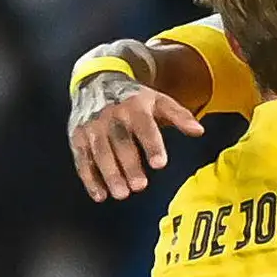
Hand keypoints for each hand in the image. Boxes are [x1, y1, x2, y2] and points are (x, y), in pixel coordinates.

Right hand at [71, 61, 204, 199]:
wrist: (97, 81)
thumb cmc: (135, 99)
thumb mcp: (158, 100)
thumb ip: (179, 116)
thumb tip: (199, 131)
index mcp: (134, 106)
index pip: (144, 126)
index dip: (152, 145)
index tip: (160, 164)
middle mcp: (110, 114)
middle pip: (120, 142)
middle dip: (129, 165)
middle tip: (140, 186)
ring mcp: (91, 126)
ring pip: (99, 151)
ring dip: (109, 174)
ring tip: (121, 194)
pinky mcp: (77, 136)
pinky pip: (82, 158)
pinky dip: (89, 178)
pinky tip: (100, 195)